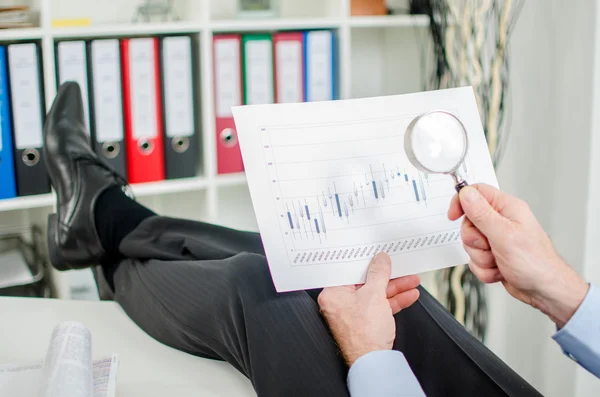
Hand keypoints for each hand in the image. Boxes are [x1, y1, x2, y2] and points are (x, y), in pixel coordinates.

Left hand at [318, 253, 419, 365]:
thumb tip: (381, 260)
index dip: (367, 262)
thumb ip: (378, 273)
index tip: (379, 256)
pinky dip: (395, 301)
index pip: (351, 272)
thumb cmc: (364, 333)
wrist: (372, 362)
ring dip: (396, 288)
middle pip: (366, 283)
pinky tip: (409, 295)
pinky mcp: (366, 324)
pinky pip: (380, 307)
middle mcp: (340, 304)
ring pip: (376, 295)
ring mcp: (353, 315)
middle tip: (400, 268)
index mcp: (333, 294)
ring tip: (412, 280)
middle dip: (388, 277)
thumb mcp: (374, 294)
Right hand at [448, 184, 588, 327]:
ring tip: (498, 260)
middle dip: (474, 240)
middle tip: (489, 245)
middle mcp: (501, 221)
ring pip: (470, 244)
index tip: (454, 215)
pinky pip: (475, 260)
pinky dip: (484, 269)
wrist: (544, 290)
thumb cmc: (535, 262)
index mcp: (507, 208)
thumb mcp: (504, 234)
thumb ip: (482, 213)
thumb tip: (465, 193)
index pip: (476, 193)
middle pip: (469, 222)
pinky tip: (500, 270)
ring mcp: (496, 239)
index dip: (461, 202)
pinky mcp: (493, 255)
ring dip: (481, 257)